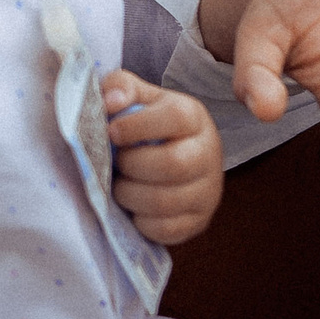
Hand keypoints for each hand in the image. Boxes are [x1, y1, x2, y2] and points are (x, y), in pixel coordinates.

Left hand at [101, 73, 224, 244]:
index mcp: (194, 117)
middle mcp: (209, 153)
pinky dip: (140, 221)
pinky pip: (164, 229)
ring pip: (164, 202)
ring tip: (121, 185)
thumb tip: (110, 102)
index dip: (137, 126)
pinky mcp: (198, 221)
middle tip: (117, 163)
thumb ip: (121, 89)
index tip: (111, 132)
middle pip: (172, 164)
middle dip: (132, 166)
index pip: (175, 118)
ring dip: (130, 195)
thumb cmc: (149, 127)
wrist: (175, 158)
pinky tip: (134, 206)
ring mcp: (208, 191)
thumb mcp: (139, 100)